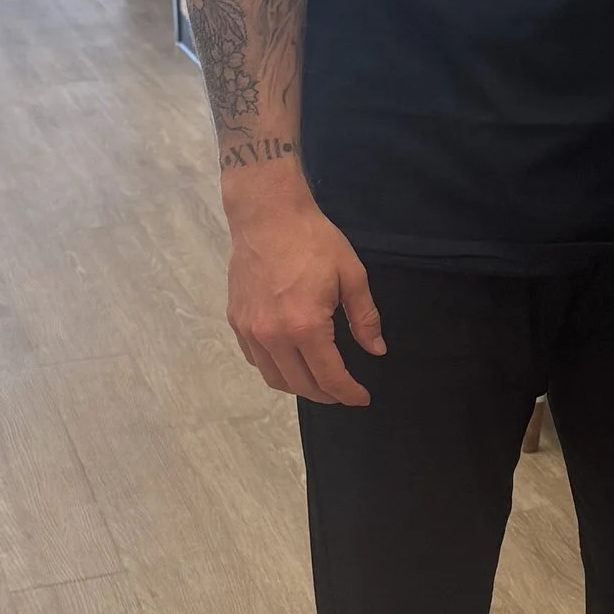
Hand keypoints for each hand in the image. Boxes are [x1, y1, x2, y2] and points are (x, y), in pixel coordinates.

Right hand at [221, 162, 384, 406]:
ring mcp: (250, 331)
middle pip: (300, 385)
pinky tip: (290, 360)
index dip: (348, 394)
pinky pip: (256, 360)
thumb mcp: (351, 275)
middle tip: (343, 391)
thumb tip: (377, 350)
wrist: (266, 215)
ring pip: (274, 378)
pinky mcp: (236, 322)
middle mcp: (273, 336)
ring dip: (299, 386)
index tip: (362, 398)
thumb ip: (365, 318)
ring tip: (318, 381)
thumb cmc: (313, 240)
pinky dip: (275, 369)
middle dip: (326, 395)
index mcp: (306, 327)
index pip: (329, 377)